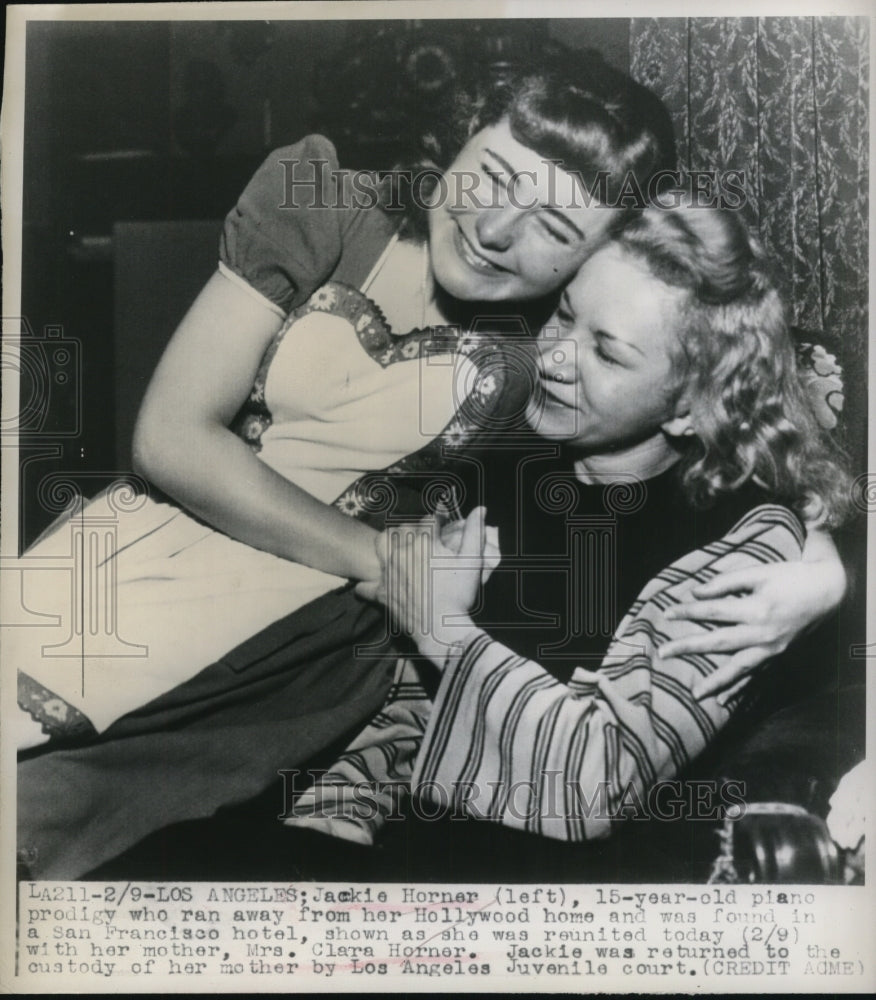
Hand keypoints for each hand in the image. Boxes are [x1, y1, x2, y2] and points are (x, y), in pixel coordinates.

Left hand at [357, 507, 494, 662]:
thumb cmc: (459, 595)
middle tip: (424, 541)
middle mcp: (402, 552)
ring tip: (399, 551)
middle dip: (413, 531)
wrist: (442, 628)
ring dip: (388, 543)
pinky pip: (366, 585)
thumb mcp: (472, 561)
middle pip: (402, 528)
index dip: (437, 522)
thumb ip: (475, 532)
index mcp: (424, 542)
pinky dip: (369, 585)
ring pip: (380, 544)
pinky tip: (379, 584)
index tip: (441, 527)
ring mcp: (389, 572)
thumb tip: (480, 509)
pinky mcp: (382, 592)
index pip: (428, 520)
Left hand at [659, 559, 841, 701]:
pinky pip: (757, 676)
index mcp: (757, 609)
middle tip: (663, 653)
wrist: (827, 591)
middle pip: (719, 642)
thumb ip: (725, 582)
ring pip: (739, 668)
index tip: (666, 613)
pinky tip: (725, 701)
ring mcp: (772, 648)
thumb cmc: (789, 577)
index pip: (713, 611)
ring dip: (715, 681)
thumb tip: (695, 593)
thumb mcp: (758, 573)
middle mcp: (764, 633)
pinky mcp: (778, 656)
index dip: (688, 611)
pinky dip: (740, 689)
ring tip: (694, 694)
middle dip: (689, 647)